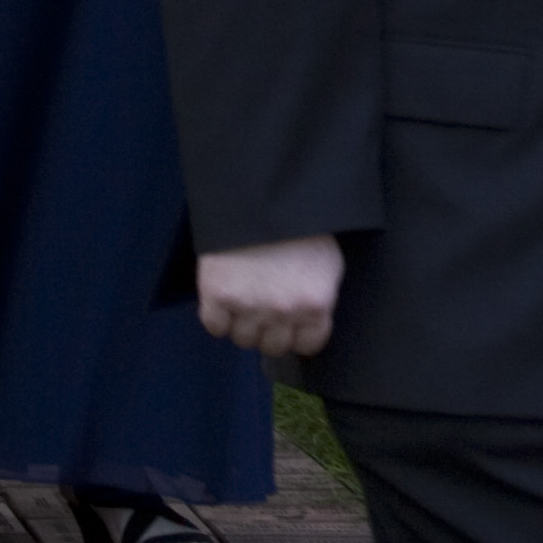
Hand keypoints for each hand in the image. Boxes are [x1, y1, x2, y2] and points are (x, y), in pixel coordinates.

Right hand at [198, 235, 342, 356]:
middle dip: (268, 330)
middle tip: (264, 306)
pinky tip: (224, 296)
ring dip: (242, 322)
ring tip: (244, 295)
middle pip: (273, 347)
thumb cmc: (297, 225)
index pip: (307, 345)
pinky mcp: (218, 296)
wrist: (259, 196)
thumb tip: (311, 321)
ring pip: (243, 339)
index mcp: (315, 304)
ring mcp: (249, 306)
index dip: (296, 334)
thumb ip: (320, 297)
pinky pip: (215, 325)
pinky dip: (217, 315)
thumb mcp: (327, 263)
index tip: (289, 324)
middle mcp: (284, 312)